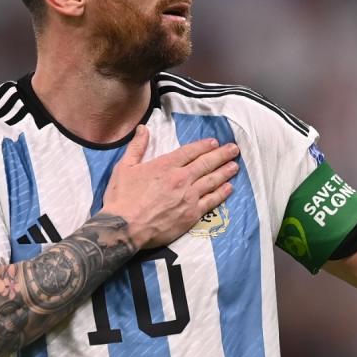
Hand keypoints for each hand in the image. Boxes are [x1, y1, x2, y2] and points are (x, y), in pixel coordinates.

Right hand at [102, 124, 238, 248]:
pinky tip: (229, 188)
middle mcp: (181, 178)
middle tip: (234, 150)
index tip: (215, 142)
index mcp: (166, 165)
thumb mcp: (124, 167)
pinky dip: (222, 193)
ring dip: (225, 172)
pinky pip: (211, 201)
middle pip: (206, 163)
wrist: (125, 227)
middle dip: (222, 155)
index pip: (190, 151)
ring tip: (235, 166)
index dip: (204, 146)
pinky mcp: (191, 214)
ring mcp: (188, 197)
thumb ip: (136, 147)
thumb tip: (143, 128)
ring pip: (212, 181)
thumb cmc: (122, 198)